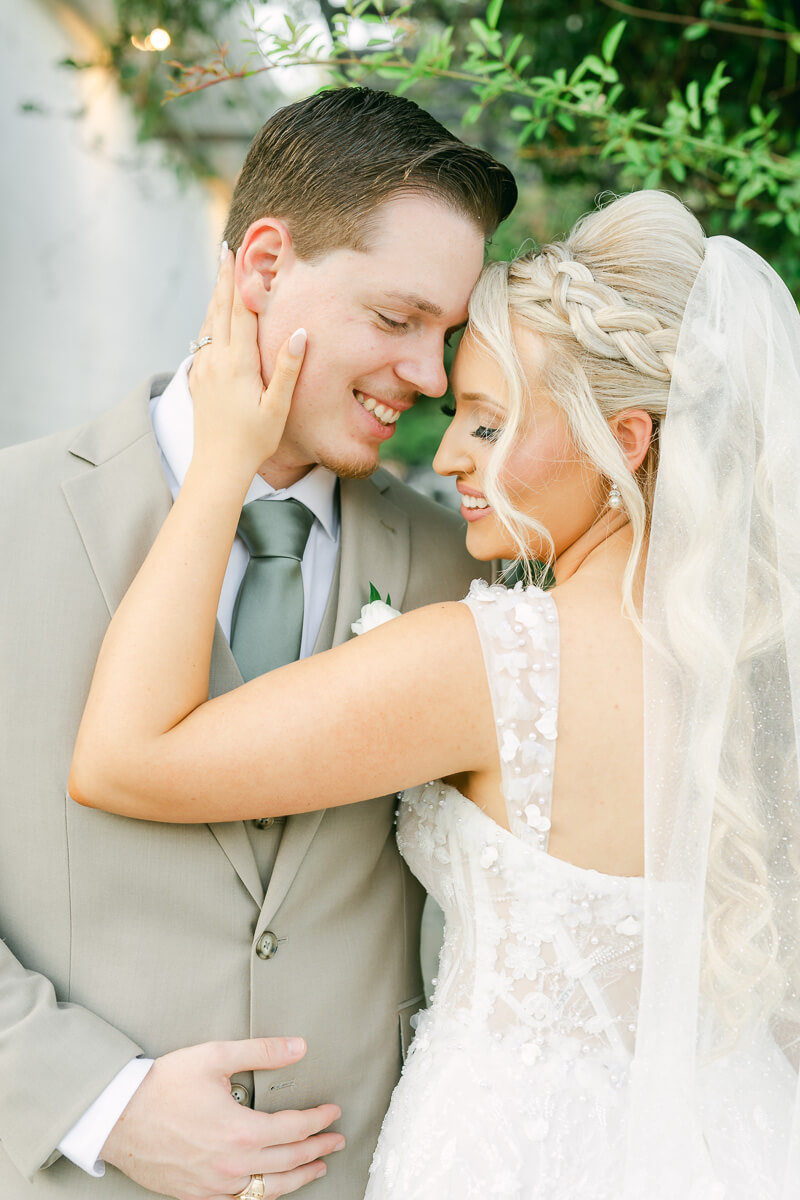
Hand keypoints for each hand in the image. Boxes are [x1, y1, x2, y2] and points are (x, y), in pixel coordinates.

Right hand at [101, 1037, 343, 1199]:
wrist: (118, 1117)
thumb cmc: (162, 1085)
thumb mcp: (215, 1056)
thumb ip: (262, 1052)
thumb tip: (299, 1047)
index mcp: (241, 1130)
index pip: (295, 1129)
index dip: (319, 1121)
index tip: (333, 1113)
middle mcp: (233, 1164)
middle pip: (289, 1161)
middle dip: (317, 1149)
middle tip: (335, 1141)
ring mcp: (215, 1186)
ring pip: (270, 1189)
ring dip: (299, 1178)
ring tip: (316, 1168)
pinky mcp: (198, 1196)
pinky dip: (265, 1196)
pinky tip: (272, 1189)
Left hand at [188, 246, 306, 478]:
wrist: (217, 465)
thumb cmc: (254, 440)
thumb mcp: (277, 407)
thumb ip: (287, 368)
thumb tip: (301, 334)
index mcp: (237, 363)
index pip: (240, 311)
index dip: (242, 280)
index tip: (240, 253)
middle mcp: (215, 360)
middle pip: (220, 308)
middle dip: (223, 277)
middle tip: (225, 249)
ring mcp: (203, 369)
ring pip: (208, 322)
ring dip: (215, 295)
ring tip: (220, 273)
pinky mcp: (197, 379)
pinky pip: (202, 340)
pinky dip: (209, 320)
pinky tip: (212, 317)